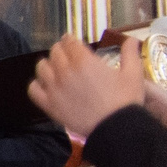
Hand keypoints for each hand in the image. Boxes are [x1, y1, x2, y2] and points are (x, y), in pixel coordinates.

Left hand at [29, 33, 146, 139]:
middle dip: (60, 50)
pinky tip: (44, 85)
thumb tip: (131, 39)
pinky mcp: (48, 105)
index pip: (69, 42)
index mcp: (84, 61)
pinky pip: (33, 89)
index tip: (70, 40)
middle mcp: (65, 72)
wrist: (114, 127)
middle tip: (65, 53)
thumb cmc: (125, 99)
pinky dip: (36, 84)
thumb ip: (130, 53)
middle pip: (55, 53)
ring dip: (48, 64)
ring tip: (55, 67)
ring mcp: (54, 88)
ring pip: (41, 68)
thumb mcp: (133, 73)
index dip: (69, 39)